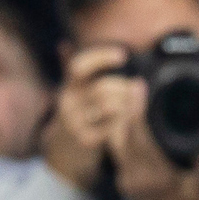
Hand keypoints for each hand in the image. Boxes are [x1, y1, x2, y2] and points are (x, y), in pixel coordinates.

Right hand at [41, 45, 131, 192]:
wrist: (62, 154)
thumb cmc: (77, 116)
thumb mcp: (72, 93)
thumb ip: (74, 71)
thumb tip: (63, 45)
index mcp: (67, 87)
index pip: (80, 66)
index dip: (101, 57)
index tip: (123, 55)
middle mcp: (68, 103)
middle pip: (102, 88)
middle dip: (124, 87)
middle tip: (136, 89)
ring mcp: (75, 123)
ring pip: (108, 106)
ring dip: (126, 104)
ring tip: (133, 105)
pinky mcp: (85, 140)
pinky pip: (111, 127)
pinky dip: (123, 122)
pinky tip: (128, 120)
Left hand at [110, 79, 198, 199]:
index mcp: (156, 178)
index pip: (139, 134)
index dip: (137, 107)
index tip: (139, 85)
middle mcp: (136, 178)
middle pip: (122, 132)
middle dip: (127, 107)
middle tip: (136, 85)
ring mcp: (126, 180)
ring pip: (116, 140)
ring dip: (122, 119)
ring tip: (134, 100)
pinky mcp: (123, 180)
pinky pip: (117, 150)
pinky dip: (123, 132)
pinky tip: (132, 120)